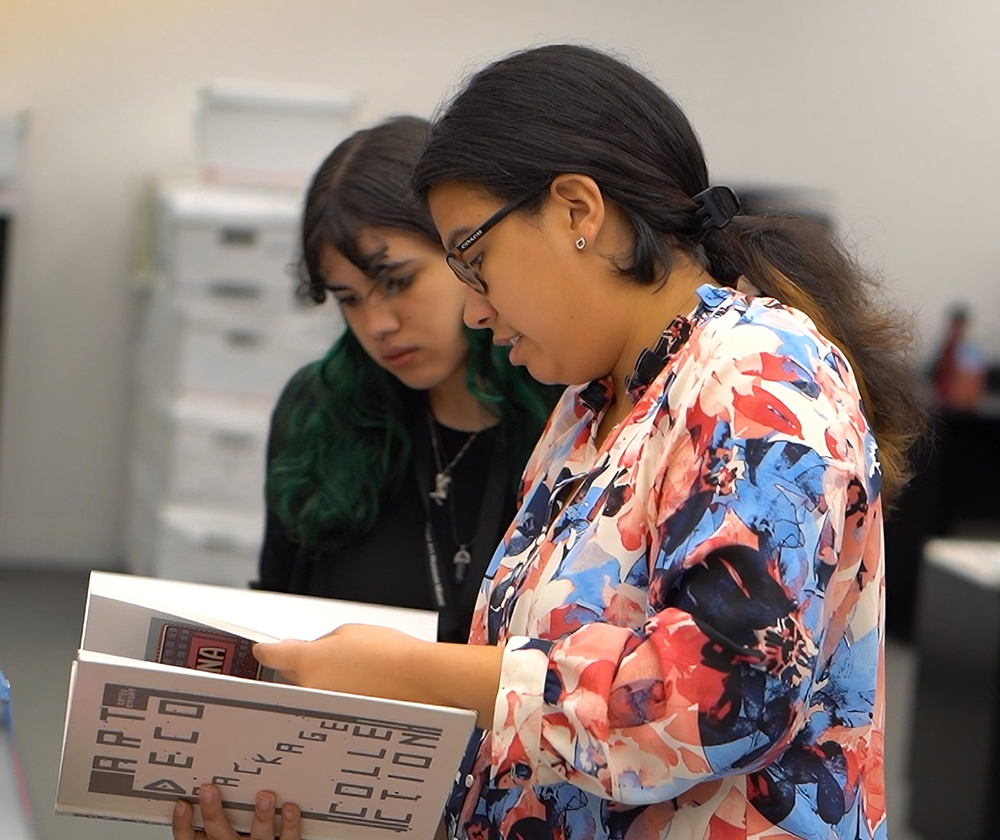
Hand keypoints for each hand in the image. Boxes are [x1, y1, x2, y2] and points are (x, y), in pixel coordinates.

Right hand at [171, 784, 300, 839]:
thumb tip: (203, 786)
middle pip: (218, 834)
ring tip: (265, 796)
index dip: (183, 824)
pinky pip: (288, 839)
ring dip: (262, 817)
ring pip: (258, 837)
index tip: (183, 803)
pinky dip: (290, 824)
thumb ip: (213, 820)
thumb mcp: (219, 836)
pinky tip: (290, 808)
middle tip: (210, 790)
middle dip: (213, 812)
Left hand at [253, 624, 427, 700]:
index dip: (264, 650)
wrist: (418, 680)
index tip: (261, 649)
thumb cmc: (390, 654)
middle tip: (320, 653)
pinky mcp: (338, 720)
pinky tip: (355, 685)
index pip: (270, 655)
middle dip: (296, 663)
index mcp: (307, 661)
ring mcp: (321, 708)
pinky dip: (332, 695)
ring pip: (306, 690)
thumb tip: (310, 651)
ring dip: (316, 681)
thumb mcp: (348, 632)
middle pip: (287, 674)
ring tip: (348, 669)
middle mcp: (308, 689)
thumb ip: (319, 643)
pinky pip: (324, 704)